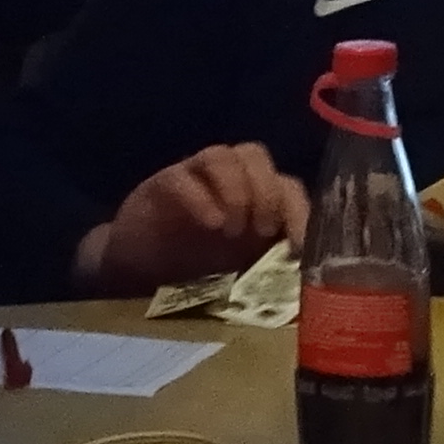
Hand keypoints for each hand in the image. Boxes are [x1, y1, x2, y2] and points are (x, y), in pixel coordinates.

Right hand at [77, 145, 303, 293]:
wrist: (137, 274)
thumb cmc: (196, 274)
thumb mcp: (242, 275)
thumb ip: (272, 271)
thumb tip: (306, 289)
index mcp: (254, 200)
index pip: (287, 186)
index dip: (298, 210)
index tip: (297, 244)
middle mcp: (227, 181)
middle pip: (255, 156)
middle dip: (265, 191)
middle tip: (260, 231)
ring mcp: (193, 178)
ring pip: (222, 155)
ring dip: (235, 189)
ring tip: (231, 229)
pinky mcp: (162, 185)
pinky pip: (182, 176)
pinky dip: (200, 198)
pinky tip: (210, 225)